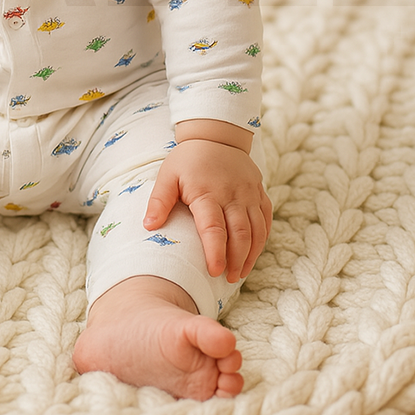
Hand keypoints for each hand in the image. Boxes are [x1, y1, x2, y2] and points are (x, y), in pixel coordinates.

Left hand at [144, 137, 271, 281]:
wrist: (216, 135)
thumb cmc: (188, 159)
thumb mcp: (168, 175)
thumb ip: (159, 201)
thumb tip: (148, 226)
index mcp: (207, 192)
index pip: (214, 228)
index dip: (215, 252)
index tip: (213, 272)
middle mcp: (233, 194)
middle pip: (240, 234)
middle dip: (236, 260)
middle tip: (229, 279)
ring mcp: (249, 194)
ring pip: (257, 230)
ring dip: (251, 255)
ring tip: (240, 273)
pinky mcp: (260, 193)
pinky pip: (266, 220)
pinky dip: (262, 240)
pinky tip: (253, 254)